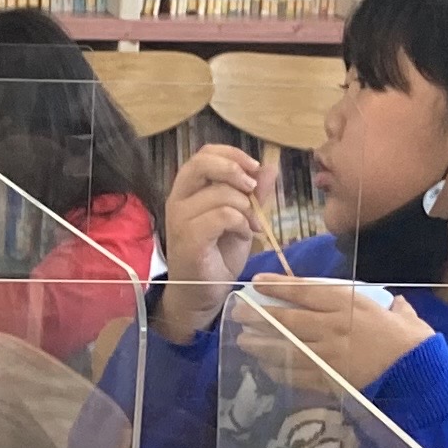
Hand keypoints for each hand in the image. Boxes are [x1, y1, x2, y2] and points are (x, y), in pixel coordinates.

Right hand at [156, 144, 269, 339]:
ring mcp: (180, 219)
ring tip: (251, 225)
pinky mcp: (189, 239)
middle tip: (253, 191)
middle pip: (203, 163)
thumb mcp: (242, 218)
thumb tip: (269, 169)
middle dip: (236, 171)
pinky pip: (222, 216)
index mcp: (188, 189)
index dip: (232, 154)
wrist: (202, 293)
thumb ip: (254, 194)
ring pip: (220, 193)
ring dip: (246, 208)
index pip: (204, 154)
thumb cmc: (218, 255)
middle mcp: (178, 199)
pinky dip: (241, 223)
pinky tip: (244, 234)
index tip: (255, 167)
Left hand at [240, 274, 436, 393]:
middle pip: (288, 319)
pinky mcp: (330, 380)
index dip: (277, 286)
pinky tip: (265, 368)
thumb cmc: (413, 341)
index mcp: (349, 304)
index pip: (305, 292)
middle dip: (260, 315)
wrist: (420, 375)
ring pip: (286, 347)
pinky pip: (297, 374)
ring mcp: (329, 355)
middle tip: (240, 312)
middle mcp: (333, 327)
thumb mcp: (401, 313)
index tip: (256, 282)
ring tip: (243, 340)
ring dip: (261, 344)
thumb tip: (395, 304)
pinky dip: (279, 370)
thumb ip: (390, 306)